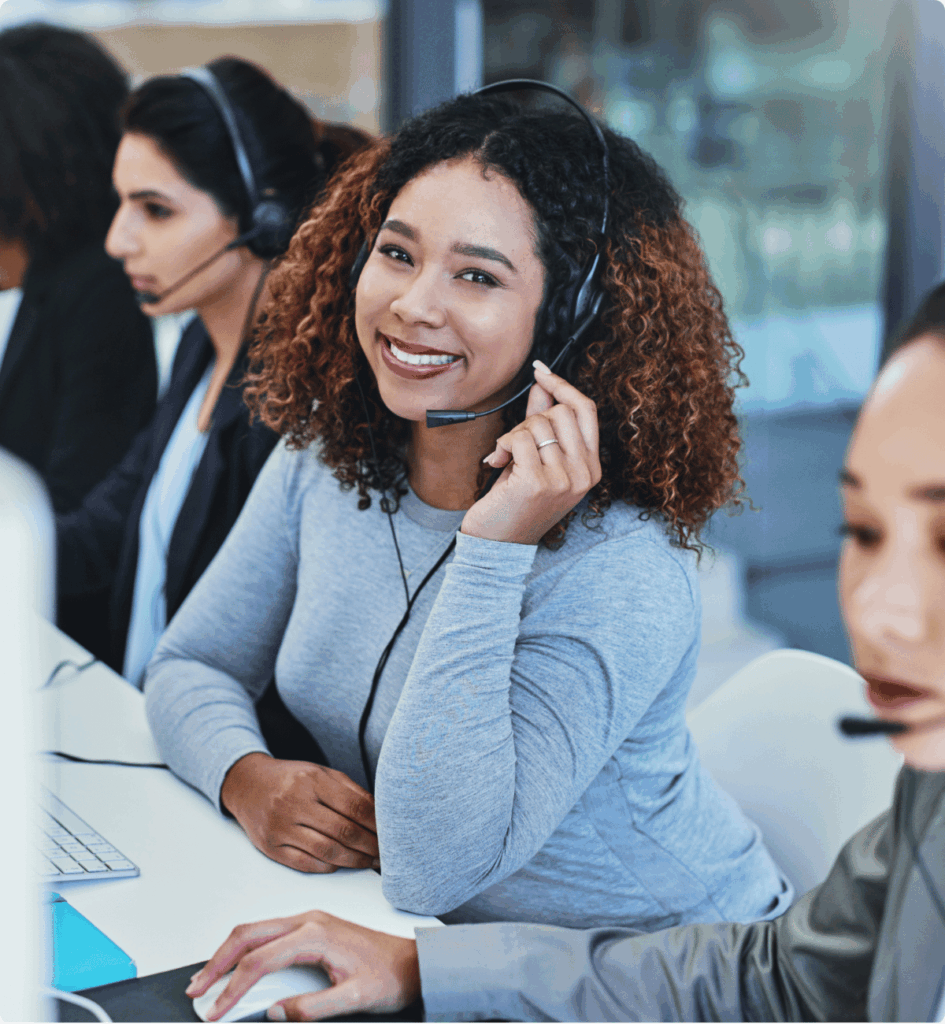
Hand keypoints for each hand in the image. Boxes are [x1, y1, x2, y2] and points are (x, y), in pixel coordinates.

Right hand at [185, 911, 420, 1021]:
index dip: (234, 988)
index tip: (216, 1012)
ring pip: (256, 931)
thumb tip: (276, 1012)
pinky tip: (236, 968)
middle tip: (197, 989)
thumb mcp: (354, 999)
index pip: (261, 960)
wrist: (413, 963)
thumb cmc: (389, 975)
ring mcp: (308, 922)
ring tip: (208, 981)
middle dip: (218, 962)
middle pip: (249, 934)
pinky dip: (245, 950)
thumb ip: (312, 1007)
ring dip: (228, 954)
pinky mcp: (310, 929)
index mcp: (316, 934)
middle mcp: (308, 921)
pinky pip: (268, 935)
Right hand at [220, 753, 378, 871]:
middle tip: (384, 853)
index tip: (391, 834)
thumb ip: (351, 791)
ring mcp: (281, 827)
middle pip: (343, 831)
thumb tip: (380, 815)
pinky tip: (342, 864)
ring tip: (369, 862)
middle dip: (369, 846)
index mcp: (312, 780)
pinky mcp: (271, 847)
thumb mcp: (321, 773)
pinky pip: (307, 864)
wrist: (248, 785)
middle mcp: (295, 803)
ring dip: (354, 860)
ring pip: (327, 851)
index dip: (376, 825)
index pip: (354, 806)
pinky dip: (329, 867)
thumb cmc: (292, 779)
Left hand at [462, 360, 601, 544]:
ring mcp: (563, 479)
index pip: (586, 411)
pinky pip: (519, 439)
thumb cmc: (516, 503)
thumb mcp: (538, 461)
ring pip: (537, 424)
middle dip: (531, 419)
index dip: (563, 386)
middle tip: (516, 443)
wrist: (499, 544)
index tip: (541, 372)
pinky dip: (502, 445)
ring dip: (513, 435)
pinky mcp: (537, 482)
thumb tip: (544, 387)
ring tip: (507, 458)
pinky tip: (497, 463)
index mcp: (590, 468)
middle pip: (560, 412)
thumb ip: (544, 424)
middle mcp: (583, 474)